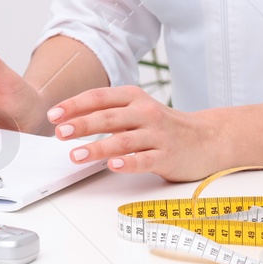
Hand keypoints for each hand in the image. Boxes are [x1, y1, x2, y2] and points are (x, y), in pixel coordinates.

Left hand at [46, 85, 222, 181]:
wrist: (208, 139)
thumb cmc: (165, 126)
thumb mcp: (138, 110)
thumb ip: (109, 114)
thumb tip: (70, 122)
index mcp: (134, 97)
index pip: (99, 98)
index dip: (74, 105)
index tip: (54, 115)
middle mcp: (146, 113)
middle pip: (108, 117)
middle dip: (81, 124)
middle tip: (59, 133)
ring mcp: (158, 135)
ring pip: (123, 140)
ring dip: (97, 148)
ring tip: (76, 155)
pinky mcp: (169, 156)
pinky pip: (145, 160)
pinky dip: (129, 163)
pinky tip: (114, 166)